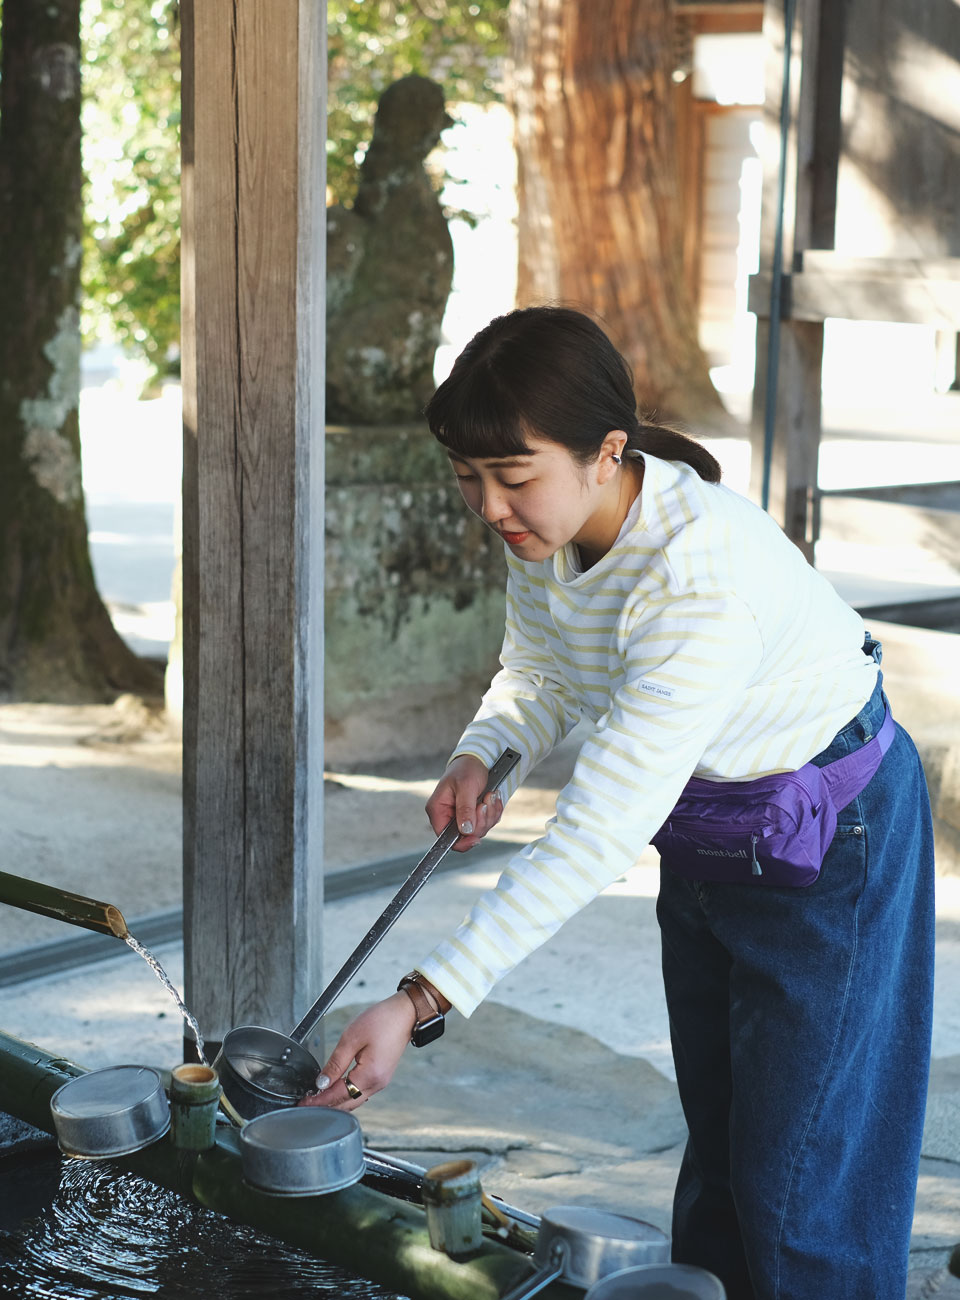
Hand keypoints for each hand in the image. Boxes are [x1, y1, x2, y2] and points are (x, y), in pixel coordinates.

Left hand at [297, 992, 416, 1110]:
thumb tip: (321, 1082)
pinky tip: (335, 1088)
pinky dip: (346, 1094)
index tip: (303, 1103)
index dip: (319, 1101)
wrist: (406, 1013)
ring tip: (317, 1096)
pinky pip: (360, 1092)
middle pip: (346, 1104)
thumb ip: (335, 1063)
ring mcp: (381, 1081)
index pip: (338, 1096)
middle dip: (325, 1105)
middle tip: (306, 1102)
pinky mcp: (381, 1076)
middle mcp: (377, 1083)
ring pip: (354, 1100)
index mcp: (370, 1076)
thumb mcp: (352, 1038)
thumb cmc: (383, 1021)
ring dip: (335, 1101)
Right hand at [425, 755, 504, 851]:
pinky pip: (487, 822)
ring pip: (479, 830)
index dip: (462, 842)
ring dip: (489, 814)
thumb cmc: (466, 768)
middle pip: (466, 835)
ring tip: (490, 796)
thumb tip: (465, 830)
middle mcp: (447, 816)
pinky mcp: (473, 815)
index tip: (477, 837)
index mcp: (438, 810)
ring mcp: (461, 817)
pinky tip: (492, 797)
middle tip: (485, 802)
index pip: (445, 838)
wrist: (477, 760)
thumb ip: (465, 809)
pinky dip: (493, 811)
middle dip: (481, 820)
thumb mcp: (465, 786)